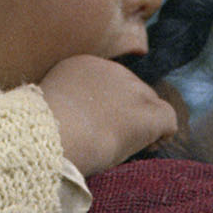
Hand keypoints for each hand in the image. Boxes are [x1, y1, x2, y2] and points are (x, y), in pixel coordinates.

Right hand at [39, 53, 180, 173]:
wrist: (53, 137)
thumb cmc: (43, 133)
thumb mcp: (50, 106)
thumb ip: (68, 104)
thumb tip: (78, 120)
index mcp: (83, 66)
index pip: (109, 83)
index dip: (108, 107)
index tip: (96, 127)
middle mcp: (111, 70)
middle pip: (132, 91)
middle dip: (127, 115)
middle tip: (113, 140)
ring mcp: (133, 89)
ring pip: (151, 104)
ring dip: (144, 125)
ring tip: (127, 147)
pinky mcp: (148, 112)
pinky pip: (169, 120)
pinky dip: (162, 135)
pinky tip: (149, 146)